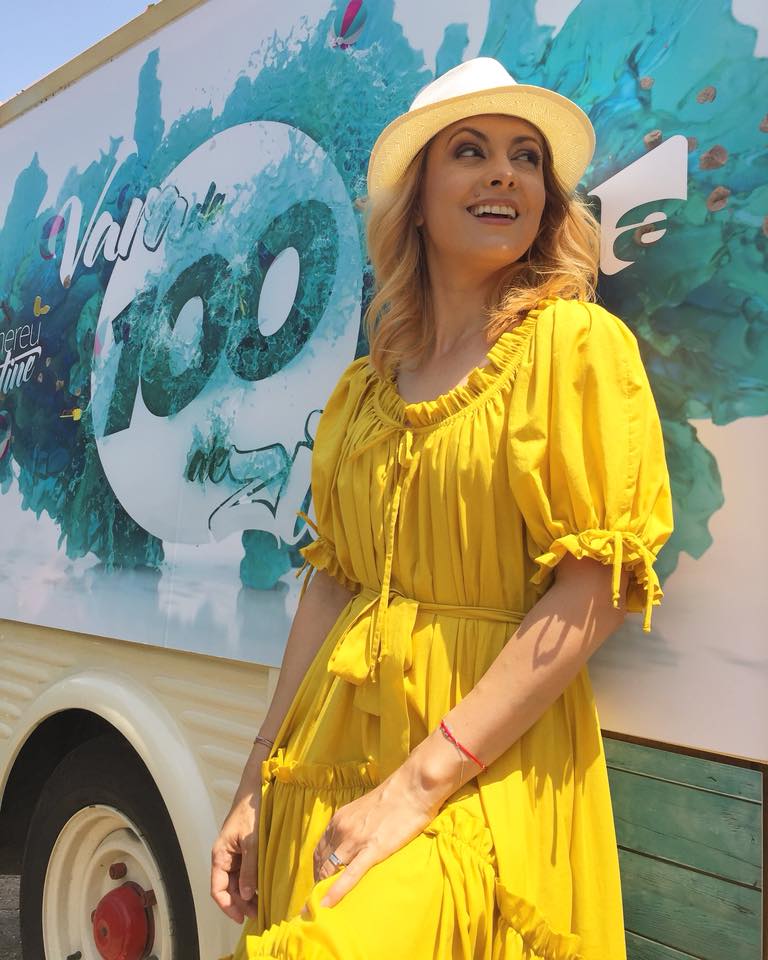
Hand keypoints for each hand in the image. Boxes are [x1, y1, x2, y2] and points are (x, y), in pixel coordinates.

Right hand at [211, 791, 260, 922]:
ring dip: (248, 895)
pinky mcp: (246, 851)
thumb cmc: (251, 812)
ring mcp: (235, 855)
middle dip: (241, 904)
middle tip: (260, 914)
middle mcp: (225, 858)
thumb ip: (249, 868)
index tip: (241, 918)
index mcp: (220, 855)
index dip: (227, 906)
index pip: (217, 889)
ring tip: (264, 906)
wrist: (257, 790)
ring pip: (238, 883)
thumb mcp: (251, 841)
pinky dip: (254, 883)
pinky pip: (247, 872)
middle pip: (228, 889)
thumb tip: (246, 896)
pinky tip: (265, 890)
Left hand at [311, 769, 440, 908]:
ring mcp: (356, 840)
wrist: (412, 787)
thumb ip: (354, 823)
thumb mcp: (364, 808)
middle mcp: (342, 829)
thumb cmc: (393, 796)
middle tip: (319, 900)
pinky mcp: (373, 849)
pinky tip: (327, 905)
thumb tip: (353, 839)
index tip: (320, 882)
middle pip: (322, 862)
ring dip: (323, 888)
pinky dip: (336, 891)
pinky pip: (350, 874)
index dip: (317, 868)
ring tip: (319, 908)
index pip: (320, 850)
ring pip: (331, 869)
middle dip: (318, 882)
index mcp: (340, 819)